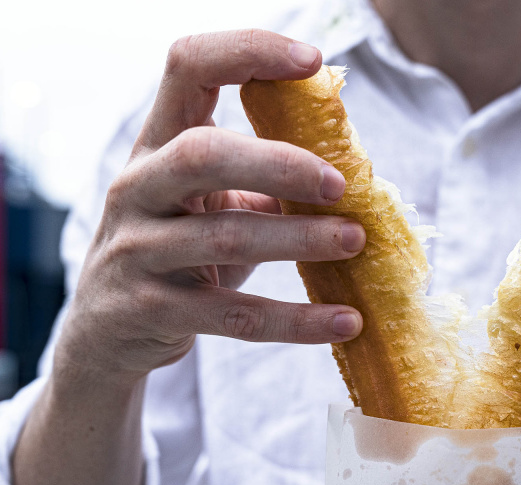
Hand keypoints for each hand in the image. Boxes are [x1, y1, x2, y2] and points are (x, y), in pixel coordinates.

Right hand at [56, 30, 365, 387]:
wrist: (103, 335)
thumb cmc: (174, 254)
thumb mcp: (206, 207)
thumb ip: (263, 184)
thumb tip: (351, 172)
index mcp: (156, 146)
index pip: (188, 68)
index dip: (248, 52)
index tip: (313, 61)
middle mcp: (138, 189)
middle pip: (203, 154)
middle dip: (279, 163)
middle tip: (340, 184)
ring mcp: (138, 251)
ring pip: (225, 238)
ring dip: (299, 239)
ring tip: (355, 241)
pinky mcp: (151, 311)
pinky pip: (234, 315)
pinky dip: (296, 320)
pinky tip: (344, 321)